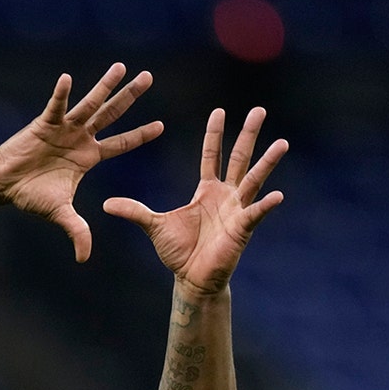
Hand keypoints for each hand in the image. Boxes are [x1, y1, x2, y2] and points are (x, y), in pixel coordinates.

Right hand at [0, 63, 163, 261]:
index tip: (162, 125)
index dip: (141, 134)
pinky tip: (67, 78)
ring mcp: (64, 128)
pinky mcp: (44, 123)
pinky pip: (55, 107)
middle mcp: (81, 138)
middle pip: (112, 113)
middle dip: (130, 96)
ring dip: (105, 85)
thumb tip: (84, 258)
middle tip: (149, 76)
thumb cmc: (32, 195)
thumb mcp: (60, 213)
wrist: (5, 183)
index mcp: (89, 156)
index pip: (122, 143)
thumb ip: (76, 231)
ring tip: (121, 67)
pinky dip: (61, 94)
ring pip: (90, 103)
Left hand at [104, 107, 286, 294]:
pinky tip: (277, 195)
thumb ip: (134, 211)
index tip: (219, 110)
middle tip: (259, 110)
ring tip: (282, 143)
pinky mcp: (242, 229)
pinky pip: (255, 214)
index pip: (212, 155)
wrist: (192, 279)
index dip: (215, 134)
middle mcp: (226, 196)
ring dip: (268, 162)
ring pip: (254, 180)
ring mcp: (237, 210)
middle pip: (239, 158)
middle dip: (248, 134)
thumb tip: (106, 203)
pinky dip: (265, 205)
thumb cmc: (179, 253)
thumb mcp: (153, 226)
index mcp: (207, 190)